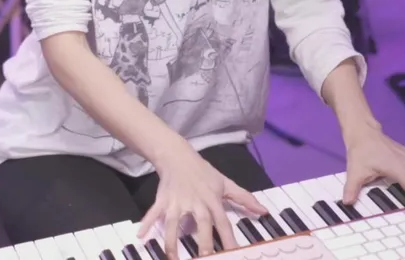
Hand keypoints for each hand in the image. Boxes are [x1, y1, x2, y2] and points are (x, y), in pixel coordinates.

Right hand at [139, 148, 266, 258]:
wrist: (178, 155)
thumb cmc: (203, 172)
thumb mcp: (225, 183)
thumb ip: (244, 198)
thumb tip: (263, 211)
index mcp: (212, 200)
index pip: (223, 222)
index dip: (229, 239)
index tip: (234, 253)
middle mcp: (196, 202)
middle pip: (201, 224)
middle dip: (203, 241)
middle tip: (205, 257)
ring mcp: (177, 202)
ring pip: (174, 223)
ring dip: (172, 240)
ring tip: (171, 257)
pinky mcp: (162, 200)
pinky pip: (154, 213)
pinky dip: (147, 223)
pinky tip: (141, 236)